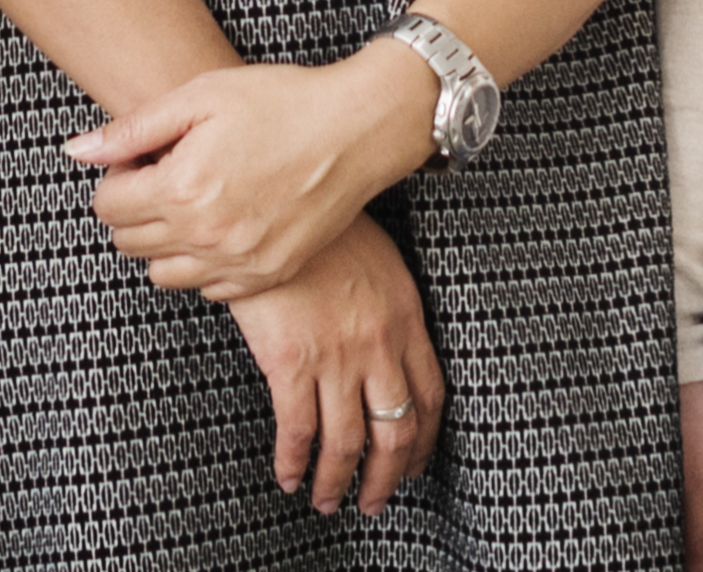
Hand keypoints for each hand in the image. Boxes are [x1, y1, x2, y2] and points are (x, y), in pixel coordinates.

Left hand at [71, 46, 440, 298]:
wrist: (355, 129)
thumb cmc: (280, 102)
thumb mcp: (200, 97)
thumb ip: (133, 129)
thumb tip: (76, 150)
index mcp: (182, 188)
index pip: (107, 206)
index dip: (116, 178)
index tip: (141, 159)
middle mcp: (206, 236)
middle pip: (128, 243)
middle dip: (133, 209)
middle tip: (165, 176)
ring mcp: (238, 263)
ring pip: (162, 275)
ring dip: (162, 242)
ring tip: (191, 202)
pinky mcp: (268, 276)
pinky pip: (208, 290)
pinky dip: (202, 264)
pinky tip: (222, 225)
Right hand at [229, 221, 442, 516]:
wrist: (272, 199)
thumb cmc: (319, 222)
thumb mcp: (375, 256)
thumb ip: (385, 303)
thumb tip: (382, 336)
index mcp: (405, 316)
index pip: (430, 394)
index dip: (425, 439)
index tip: (416, 463)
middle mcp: (379, 344)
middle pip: (396, 432)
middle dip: (388, 477)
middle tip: (376, 500)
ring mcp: (336, 357)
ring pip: (347, 443)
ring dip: (339, 482)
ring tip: (329, 501)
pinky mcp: (290, 362)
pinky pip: (298, 430)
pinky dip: (295, 463)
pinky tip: (289, 476)